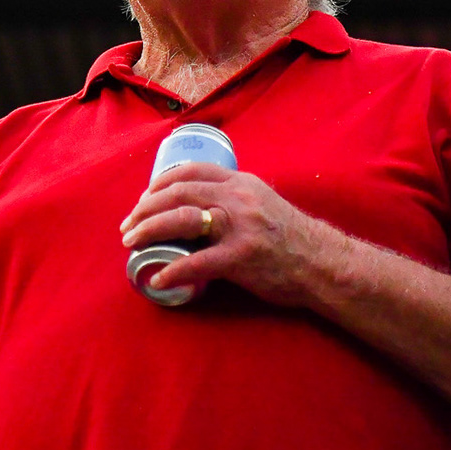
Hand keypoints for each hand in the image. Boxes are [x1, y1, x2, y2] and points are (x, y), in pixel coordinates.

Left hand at [119, 162, 347, 307]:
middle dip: (144, 209)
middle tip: (127, 226)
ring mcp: (239, 227)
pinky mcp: (241, 258)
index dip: (159, 184)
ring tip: (131, 244)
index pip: (190, 172)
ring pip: (181, 220)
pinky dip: (172, 270)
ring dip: (148, 231)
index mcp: (241, 183)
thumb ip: (235, 198)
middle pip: (178, 194)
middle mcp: (237, 199)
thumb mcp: (263, 202)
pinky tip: (156, 277)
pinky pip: (197, 263)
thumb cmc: (292, 237)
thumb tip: (201, 205)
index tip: (143, 199)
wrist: (322, 263)